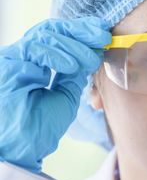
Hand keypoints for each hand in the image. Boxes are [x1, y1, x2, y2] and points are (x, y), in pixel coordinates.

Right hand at [0, 17, 111, 172]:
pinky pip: (34, 50)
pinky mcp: (8, 66)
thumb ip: (74, 74)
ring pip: (46, 36)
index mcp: (36, 62)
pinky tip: (72, 66)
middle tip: (102, 36)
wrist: (22, 149)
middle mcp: (24, 57)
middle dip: (81, 31)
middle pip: (52, 29)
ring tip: (91, 60)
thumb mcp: (65, 94)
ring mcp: (14, 59)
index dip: (82, 31)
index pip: (59, 36)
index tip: (104, 33)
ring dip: (74, 46)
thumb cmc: (40, 126)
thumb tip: (91, 54)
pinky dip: (56, 55)